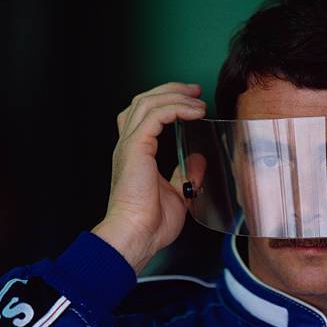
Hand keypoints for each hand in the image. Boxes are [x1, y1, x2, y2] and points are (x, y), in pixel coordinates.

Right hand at [92, 83, 205, 272]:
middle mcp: (129, 146)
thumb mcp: (178, 193)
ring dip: (175, 96)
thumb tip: (198, 159)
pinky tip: (194, 111)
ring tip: (198, 99)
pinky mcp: (135, 147)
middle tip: (195, 91)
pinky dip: (175, 108)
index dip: (167, 103)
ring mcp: (130, 145)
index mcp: (136, 155)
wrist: (137, 235)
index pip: (145, 116)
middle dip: (170, 91)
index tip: (192, 102)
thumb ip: (186, 174)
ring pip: (148, 103)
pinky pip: (155, 115)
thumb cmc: (150, 223)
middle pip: (143, 101)